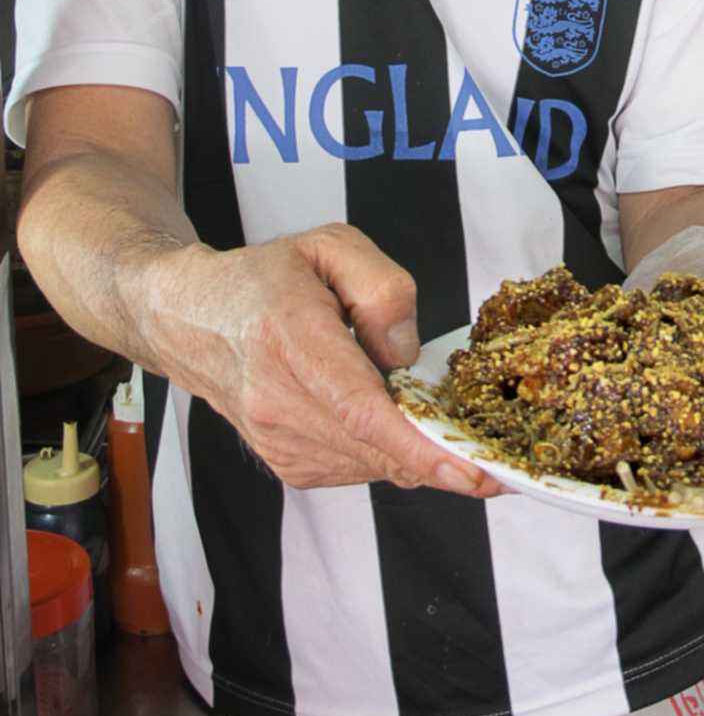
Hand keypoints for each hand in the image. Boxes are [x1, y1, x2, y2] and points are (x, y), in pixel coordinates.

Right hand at [139, 222, 500, 496]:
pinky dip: (390, 453)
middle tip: (501, 460)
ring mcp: (277, 440)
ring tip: (451, 429)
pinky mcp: (286, 463)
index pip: (359, 407)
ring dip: (419, 456)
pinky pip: (358, 468)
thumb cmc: (266, 278)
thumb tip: (407, 355)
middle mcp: (277, 400)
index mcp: (289, 337)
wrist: (191, 318)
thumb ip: (382, 286)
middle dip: (445, 458)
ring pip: (372, 465)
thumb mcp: (330, 245)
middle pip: (376, 446)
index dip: (419, 445)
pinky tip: (401, 424)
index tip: (470, 470)